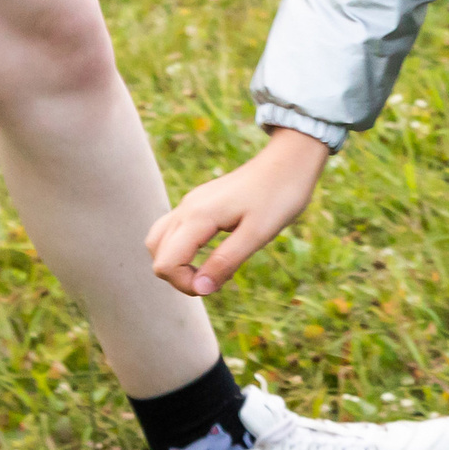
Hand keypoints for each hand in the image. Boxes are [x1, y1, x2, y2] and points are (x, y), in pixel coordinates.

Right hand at [146, 128, 333, 297]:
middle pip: (157, 251)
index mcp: (198, 216)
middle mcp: (188, 207)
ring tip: (211, 269)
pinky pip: (177, 229)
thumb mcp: (257, 234)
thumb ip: (225, 262)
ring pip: (161, 238)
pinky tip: (215, 253)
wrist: (291, 160)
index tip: (215, 285)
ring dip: (177, 261)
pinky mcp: (201, 202)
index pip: (166, 263)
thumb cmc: (279, 196)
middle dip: (178, 275)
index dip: (184, 284)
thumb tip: (200, 289)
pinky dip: (185, 248)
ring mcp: (193, 202)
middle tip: (213, 279)